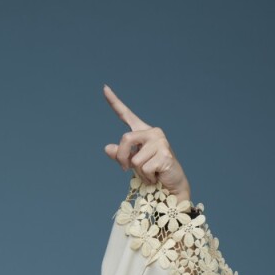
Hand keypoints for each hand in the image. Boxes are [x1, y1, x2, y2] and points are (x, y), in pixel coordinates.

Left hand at [102, 84, 190, 201]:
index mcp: (142, 131)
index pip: (126, 115)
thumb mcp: (131, 163)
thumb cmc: (151, 172)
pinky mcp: (165, 154)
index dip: (114, 102)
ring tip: (150, 172)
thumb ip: (120, 155)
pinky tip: (156, 175)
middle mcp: (152, 132)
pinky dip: (147, 177)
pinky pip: (144, 168)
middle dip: (122, 158)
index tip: (104, 88)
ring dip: (139, 172)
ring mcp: (160, 142)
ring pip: (134, 159)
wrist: (170, 185)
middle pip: (125, 139)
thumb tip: (107, 148)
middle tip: (127, 170)